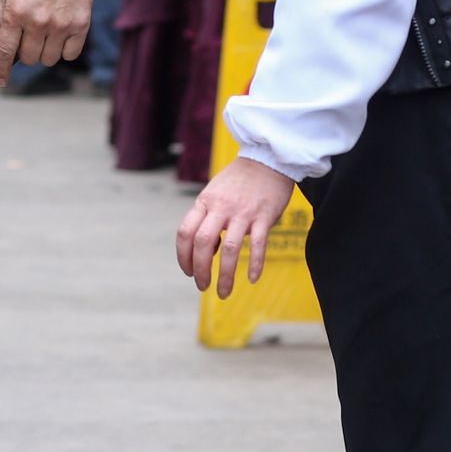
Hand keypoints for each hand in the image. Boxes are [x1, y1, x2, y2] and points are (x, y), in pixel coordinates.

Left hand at [0, 0, 92, 86]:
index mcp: (15, 13)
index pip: (4, 51)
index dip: (0, 70)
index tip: (1, 81)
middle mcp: (37, 22)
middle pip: (28, 59)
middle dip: (25, 51)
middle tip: (29, 35)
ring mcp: (60, 25)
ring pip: (48, 59)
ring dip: (45, 52)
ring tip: (46, 32)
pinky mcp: (80, 26)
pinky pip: (69, 55)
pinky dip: (64, 50)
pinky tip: (61, 34)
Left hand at [176, 156, 296, 298]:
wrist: (267, 159)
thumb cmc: (238, 180)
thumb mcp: (214, 193)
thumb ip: (207, 218)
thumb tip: (207, 250)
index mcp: (205, 202)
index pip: (185, 232)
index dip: (183, 256)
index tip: (188, 272)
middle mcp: (221, 207)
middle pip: (203, 243)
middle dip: (201, 270)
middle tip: (203, 286)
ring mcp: (243, 212)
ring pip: (230, 249)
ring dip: (226, 275)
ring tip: (224, 292)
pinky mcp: (264, 216)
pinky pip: (258, 245)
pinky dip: (255, 264)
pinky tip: (253, 279)